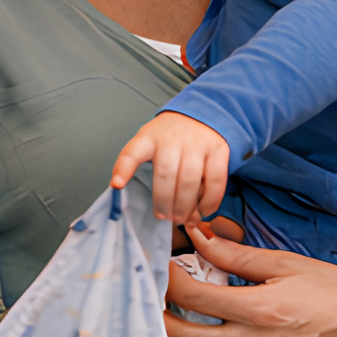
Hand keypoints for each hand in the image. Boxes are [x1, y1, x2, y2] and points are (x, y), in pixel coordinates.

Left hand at [111, 111, 232, 223]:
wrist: (200, 116)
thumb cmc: (168, 138)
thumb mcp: (147, 141)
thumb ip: (134, 162)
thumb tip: (121, 189)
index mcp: (149, 138)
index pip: (133, 152)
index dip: (124, 169)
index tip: (117, 185)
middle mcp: (173, 139)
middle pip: (166, 177)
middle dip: (165, 203)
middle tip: (165, 217)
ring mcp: (198, 144)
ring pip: (191, 182)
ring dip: (186, 207)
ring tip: (182, 219)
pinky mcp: (218, 151)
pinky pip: (215, 182)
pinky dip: (209, 202)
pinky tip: (202, 211)